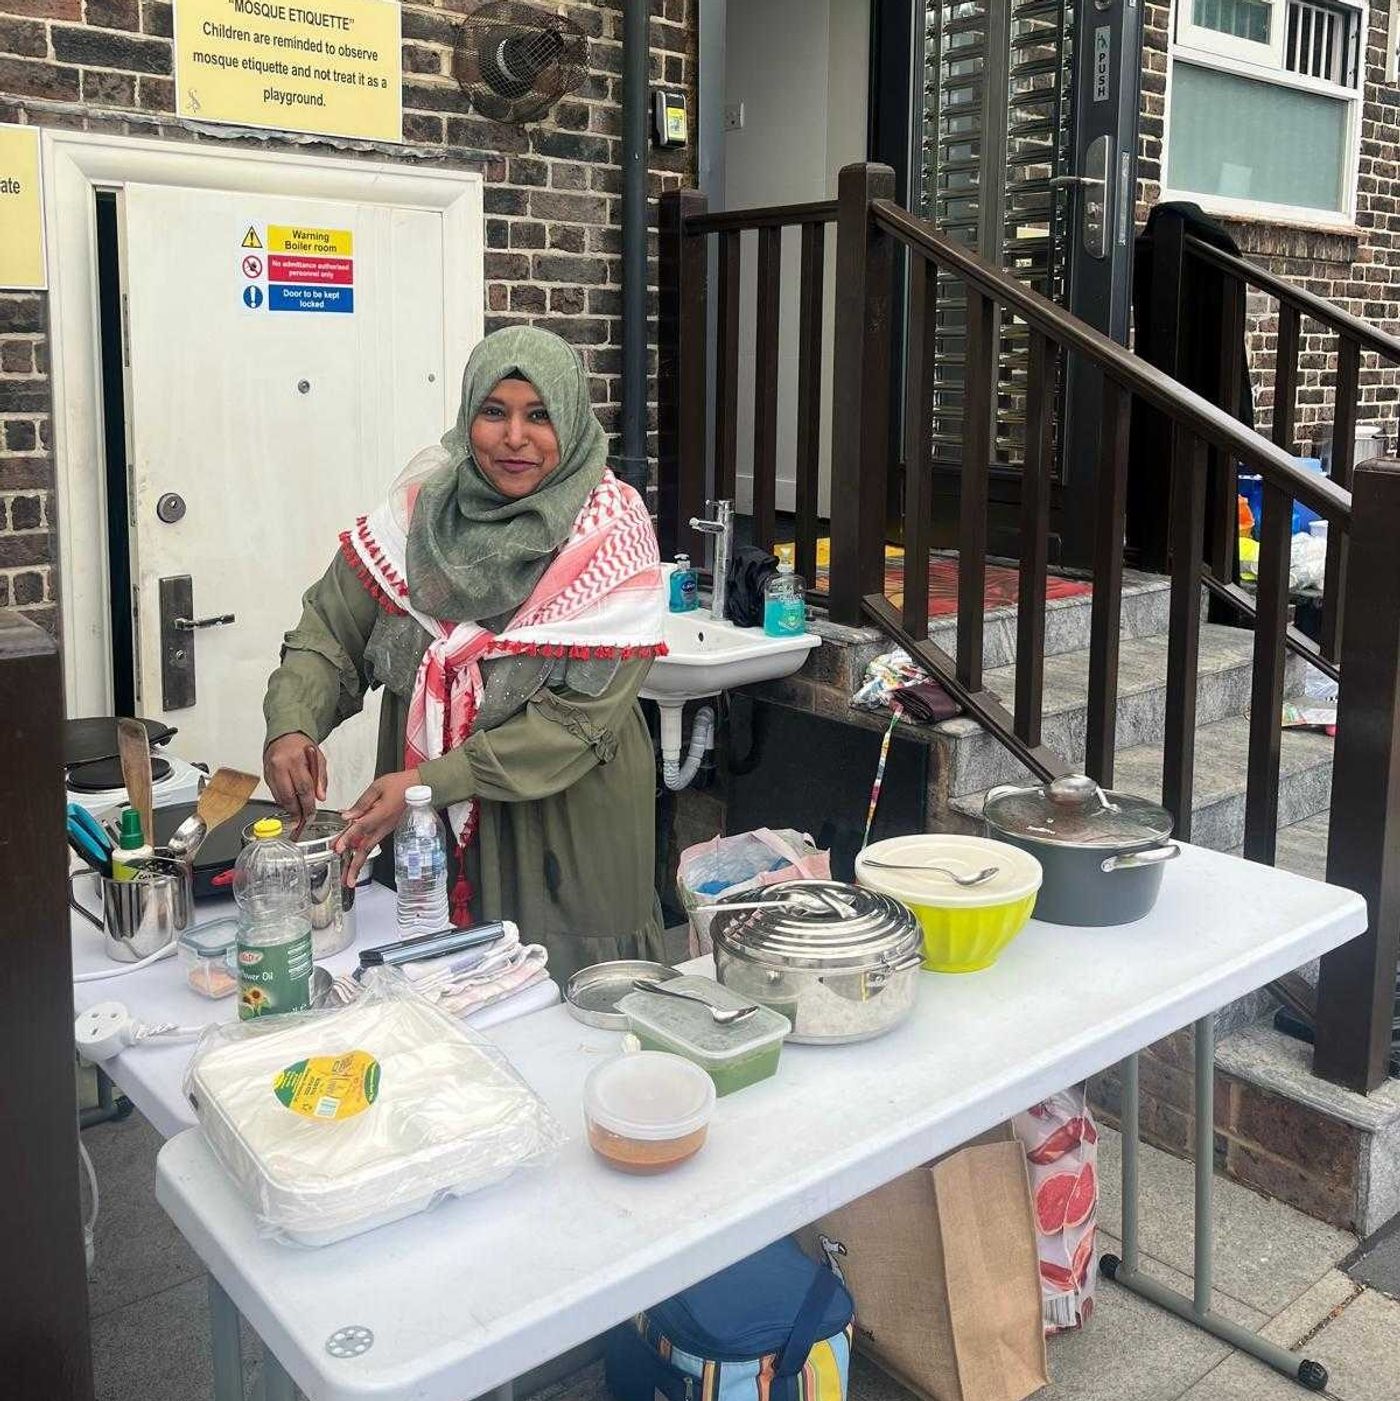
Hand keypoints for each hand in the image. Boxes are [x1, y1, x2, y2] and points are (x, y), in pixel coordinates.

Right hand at [263, 733, 326, 831]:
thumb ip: (321, 778)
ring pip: (279, 796)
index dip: (307, 805)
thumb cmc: (302, 746)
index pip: (304, 788)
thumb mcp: (318, 758)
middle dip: (296, 811)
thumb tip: (321, 797)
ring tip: (297, 815)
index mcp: (296, 760)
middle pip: (288, 795)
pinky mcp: (265, 775)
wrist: (285, 735)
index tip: (311, 814)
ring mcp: (270, 770)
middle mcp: (280, 765)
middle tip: (302, 820)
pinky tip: (289, 803)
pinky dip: (282, 800)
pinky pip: (273, 792)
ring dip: (288, 808)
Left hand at [335, 768, 422, 885]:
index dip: (348, 838)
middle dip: (355, 866)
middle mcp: (383, 826)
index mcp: (381, 814)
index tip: (337, 848)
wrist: (422, 788)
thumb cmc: (402, 785)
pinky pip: (371, 841)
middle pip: (366, 848)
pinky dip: (361, 851)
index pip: (360, 829)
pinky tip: (352, 854)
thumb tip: (347, 816)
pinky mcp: (386, 829)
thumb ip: (362, 803)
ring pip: (368, 848)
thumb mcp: (378, 787)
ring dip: (358, 863)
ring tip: (348, 876)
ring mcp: (386, 829)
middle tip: (346, 880)